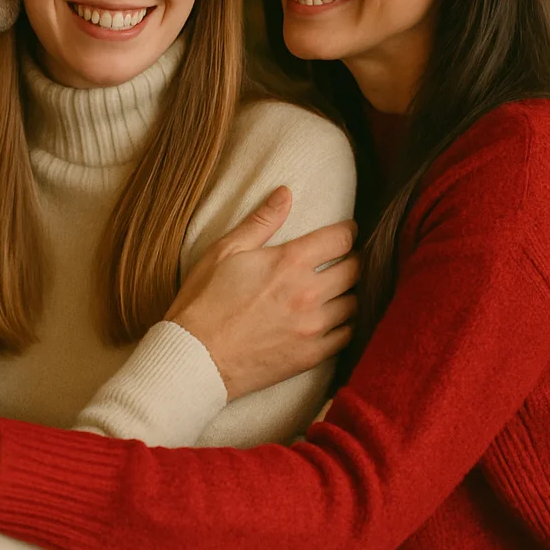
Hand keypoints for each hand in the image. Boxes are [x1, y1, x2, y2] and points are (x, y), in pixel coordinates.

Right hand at [166, 186, 358, 400]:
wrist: (195, 357)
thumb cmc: (204, 300)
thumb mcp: (225, 251)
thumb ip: (260, 221)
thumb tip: (285, 193)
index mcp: (289, 262)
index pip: (340, 239)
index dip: (348, 231)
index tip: (348, 230)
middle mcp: (309, 293)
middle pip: (354, 270)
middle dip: (353, 259)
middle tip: (345, 258)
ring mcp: (313, 327)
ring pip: (354, 303)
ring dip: (350, 293)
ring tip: (341, 288)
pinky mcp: (312, 356)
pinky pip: (348, 336)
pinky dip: (347, 324)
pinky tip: (336, 319)